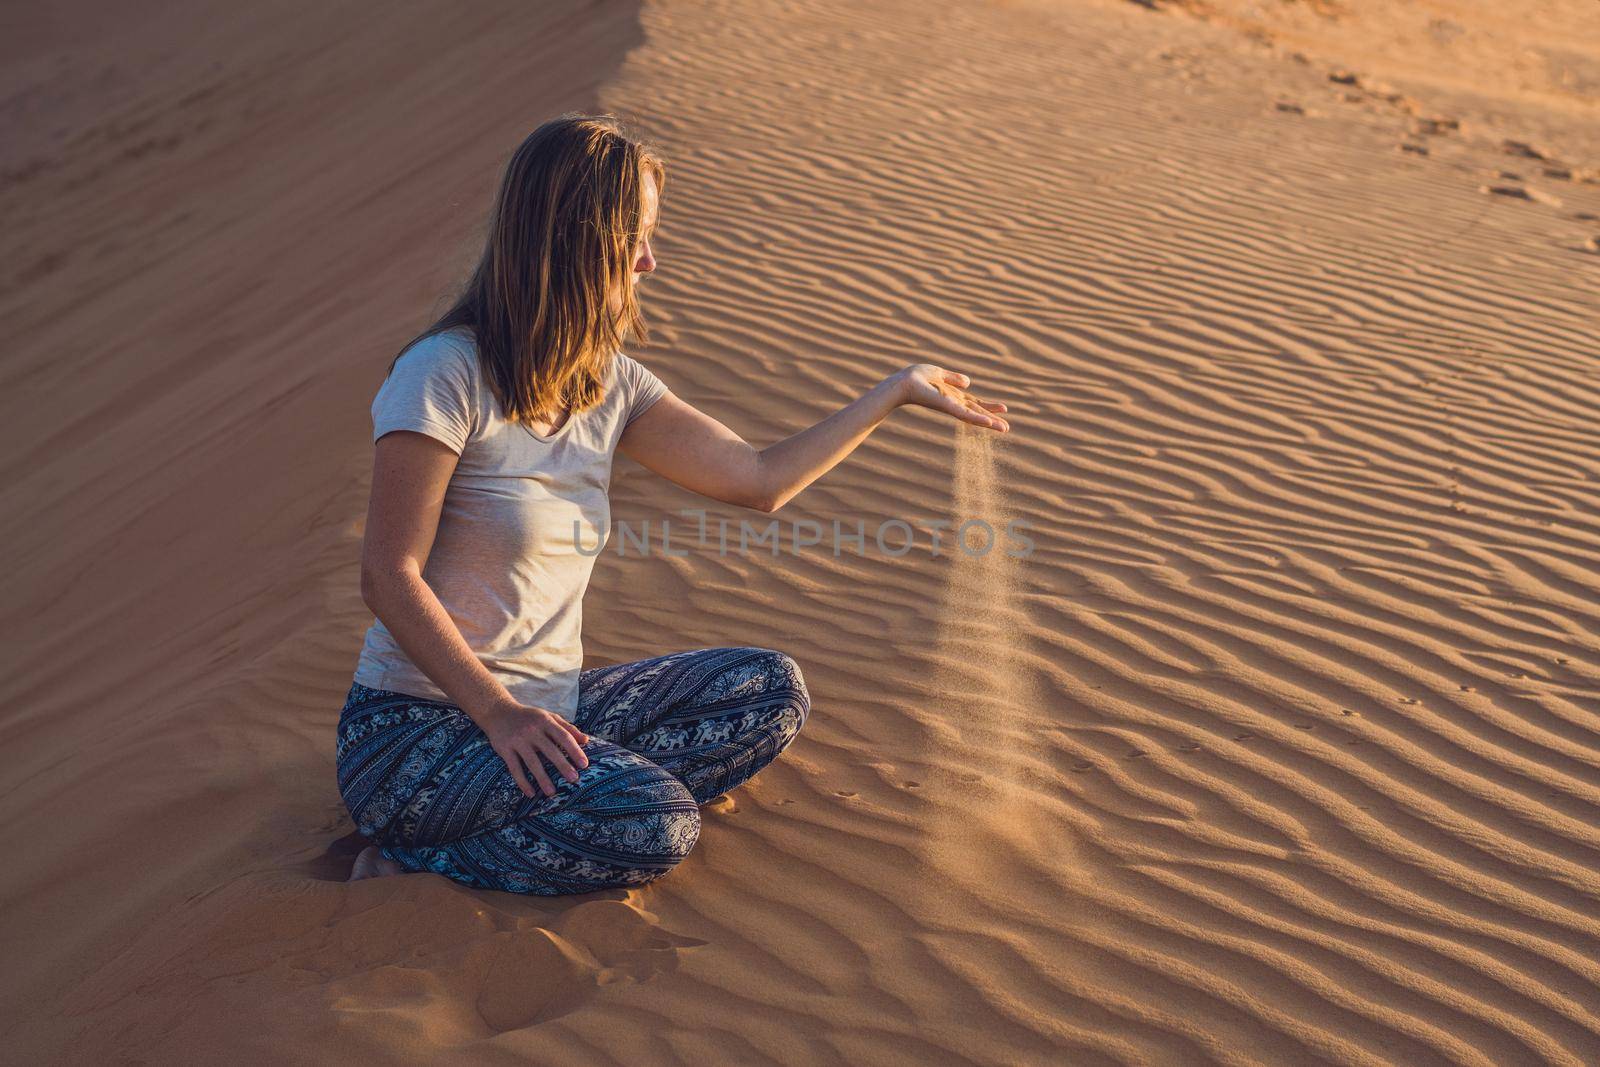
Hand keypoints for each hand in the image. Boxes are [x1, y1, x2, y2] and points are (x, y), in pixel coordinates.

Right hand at [476, 699, 592, 797]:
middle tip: (574, 779)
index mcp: (545, 721)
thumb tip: (586, 740)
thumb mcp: (548, 717)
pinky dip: (522, 782)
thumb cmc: (529, 717)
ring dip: (542, 778)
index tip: (584, 765)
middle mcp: (532, 730)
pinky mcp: (504, 749)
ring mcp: (517, 740)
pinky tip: (531, 793)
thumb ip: (567, 728)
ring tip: (552, 792)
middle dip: (562, 765)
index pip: (563, 736)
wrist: (498, 711)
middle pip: (550, 750)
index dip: (575, 750)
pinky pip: (515, 768)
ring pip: (532, 762)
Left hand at [891, 364, 1008, 431]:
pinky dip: (977, 418)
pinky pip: (964, 414)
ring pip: (974, 416)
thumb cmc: (916, 377)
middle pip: (976, 412)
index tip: (1004, 409)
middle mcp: (953, 403)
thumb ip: (954, 378)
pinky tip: (988, 423)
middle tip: (1007, 429)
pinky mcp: (948, 407)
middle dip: (991, 420)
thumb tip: (968, 382)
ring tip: (1004, 429)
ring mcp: (951, 406)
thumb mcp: (939, 373)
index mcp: (953, 395)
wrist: (903, 383)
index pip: (974, 403)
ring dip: (989, 422)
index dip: (988, 406)